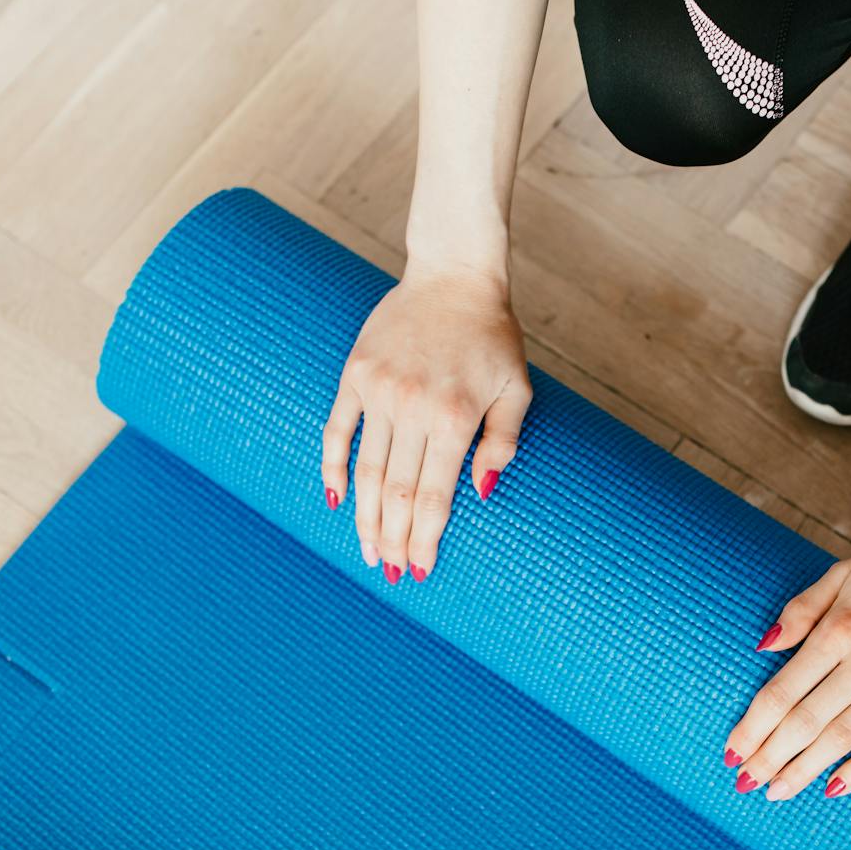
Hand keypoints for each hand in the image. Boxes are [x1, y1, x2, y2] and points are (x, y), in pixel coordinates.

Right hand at [321, 268, 530, 582]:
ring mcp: (379, 391)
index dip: (426, 538)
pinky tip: (337, 500)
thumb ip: (503, 442)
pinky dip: (334, 468)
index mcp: (455, 417)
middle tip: (392, 573)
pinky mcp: (356, 375)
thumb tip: (482, 493)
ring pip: (367, 471)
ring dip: (366, 517)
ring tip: (369, 550)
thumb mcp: (516, 389)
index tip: (422, 570)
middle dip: (395, 539)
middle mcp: (413, 408)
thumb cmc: (492, 337)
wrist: (453, 276)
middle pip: (398, 492)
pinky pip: (337, 431)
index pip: (434, 496)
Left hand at [723, 537, 850, 799]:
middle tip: (745, 784)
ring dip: (805, 769)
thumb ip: (802, 610)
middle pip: (806, 721)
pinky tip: (834, 787)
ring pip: (843, 737)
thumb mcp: (846, 573)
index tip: (732, 752)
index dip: (753, 726)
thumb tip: (763, 646)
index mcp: (839, 629)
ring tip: (777, 792)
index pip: (783, 690)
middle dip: (770, 757)